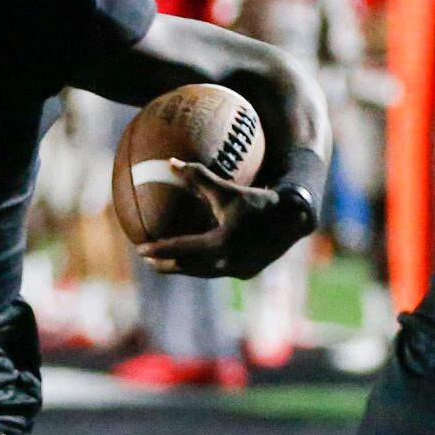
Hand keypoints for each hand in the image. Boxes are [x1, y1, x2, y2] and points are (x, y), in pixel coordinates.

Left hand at [137, 163, 315, 278]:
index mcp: (221, 244)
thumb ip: (198, 178)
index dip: (159, 250)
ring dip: (183, 267)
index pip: (182, 249)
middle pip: (188, 268)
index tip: (140, 249)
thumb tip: (170, 163)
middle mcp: (228, 262)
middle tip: (148, 259)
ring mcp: (238, 270)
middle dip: (166, 265)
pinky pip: (216, 270)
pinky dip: (201, 266)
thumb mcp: (227, 189)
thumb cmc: (260, 199)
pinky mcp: (246, 271)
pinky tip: (194, 259)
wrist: (295, 217)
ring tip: (167, 262)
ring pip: (202, 272)